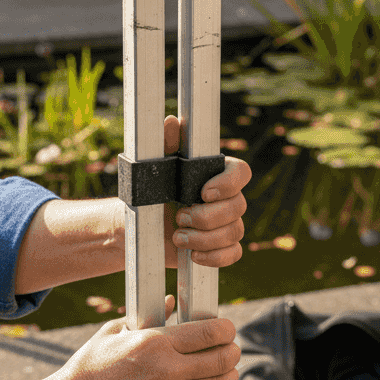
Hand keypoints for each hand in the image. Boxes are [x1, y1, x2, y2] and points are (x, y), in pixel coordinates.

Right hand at [48, 295, 239, 379]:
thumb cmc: (90, 366)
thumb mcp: (115, 332)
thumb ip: (148, 316)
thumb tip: (172, 301)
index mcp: (156, 343)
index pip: (210, 333)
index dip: (227, 329)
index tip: (227, 328)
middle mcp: (168, 370)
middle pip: (222, 359)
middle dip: (233, 351)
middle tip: (232, 348)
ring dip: (231, 375)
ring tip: (230, 370)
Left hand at [162, 115, 250, 267]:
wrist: (139, 224)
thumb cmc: (151, 191)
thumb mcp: (154, 166)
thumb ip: (164, 144)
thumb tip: (172, 122)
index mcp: (217, 174)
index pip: (241, 173)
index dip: (228, 183)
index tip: (204, 192)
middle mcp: (227, 198)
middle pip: (238, 206)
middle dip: (207, 216)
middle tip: (180, 217)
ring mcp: (227, 224)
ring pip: (234, 232)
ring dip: (205, 238)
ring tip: (178, 237)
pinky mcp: (221, 247)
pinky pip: (233, 253)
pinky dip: (214, 256)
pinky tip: (193, 255)